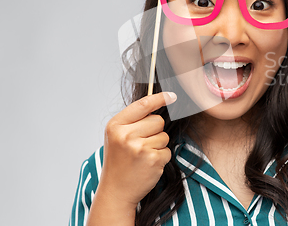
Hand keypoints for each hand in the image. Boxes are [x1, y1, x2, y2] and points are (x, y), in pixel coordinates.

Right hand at [98, 92, 176, 207]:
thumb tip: (160, 101)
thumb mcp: (117, 136)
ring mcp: (139, 148)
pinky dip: (161, 157)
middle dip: (155, 130)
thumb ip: (133, 120)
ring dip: (158, 145)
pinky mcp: (152, 159)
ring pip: (164, 136)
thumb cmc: (119, 161)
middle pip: (158, 120)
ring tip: (142, 156)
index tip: (171, 96)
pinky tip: (148, 165)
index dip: (160, 98)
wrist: (116, 191)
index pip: (143, 104)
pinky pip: (167, 150)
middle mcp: (126, 135)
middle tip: (141, 144)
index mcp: (115, 126)